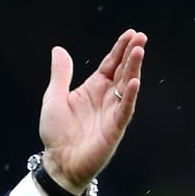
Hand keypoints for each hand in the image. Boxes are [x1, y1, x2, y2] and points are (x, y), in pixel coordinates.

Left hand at [39, 28, 146, 191]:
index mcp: (92, 88)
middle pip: (121, 71)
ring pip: (126, 85)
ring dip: (133, 68)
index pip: (109, 65)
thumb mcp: (53, 98)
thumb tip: (59, 49)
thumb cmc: (56, 132)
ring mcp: (112, 111)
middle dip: (131, 54)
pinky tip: (133, 81)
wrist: (59, 162)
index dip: (119, 49)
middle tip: (140, 37)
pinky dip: (129, 95)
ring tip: (139, 51)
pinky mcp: (115, 127)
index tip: (130, 33)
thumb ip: (60, 75)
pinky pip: (124, 108)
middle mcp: (105, 97)